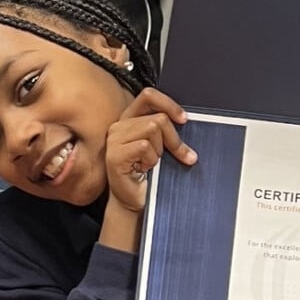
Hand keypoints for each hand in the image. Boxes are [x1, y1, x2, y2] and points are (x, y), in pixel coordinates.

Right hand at [105, 88, 195, 212]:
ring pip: (152, 128)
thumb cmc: (149, 177)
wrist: (135, 202)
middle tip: (177, 156)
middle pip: (158, 118)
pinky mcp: (115, 155)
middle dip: (174, 140)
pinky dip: (151, 160)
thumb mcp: (161, 148)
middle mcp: (119, 127)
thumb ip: (166, 131)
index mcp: (129, 120)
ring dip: (160, 151)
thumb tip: (185, 121)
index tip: (184, 120)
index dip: (169, 104)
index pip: (149, 96)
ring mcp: (114, 140)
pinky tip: (144, 169)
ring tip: (152, 164)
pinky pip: (144, 146)